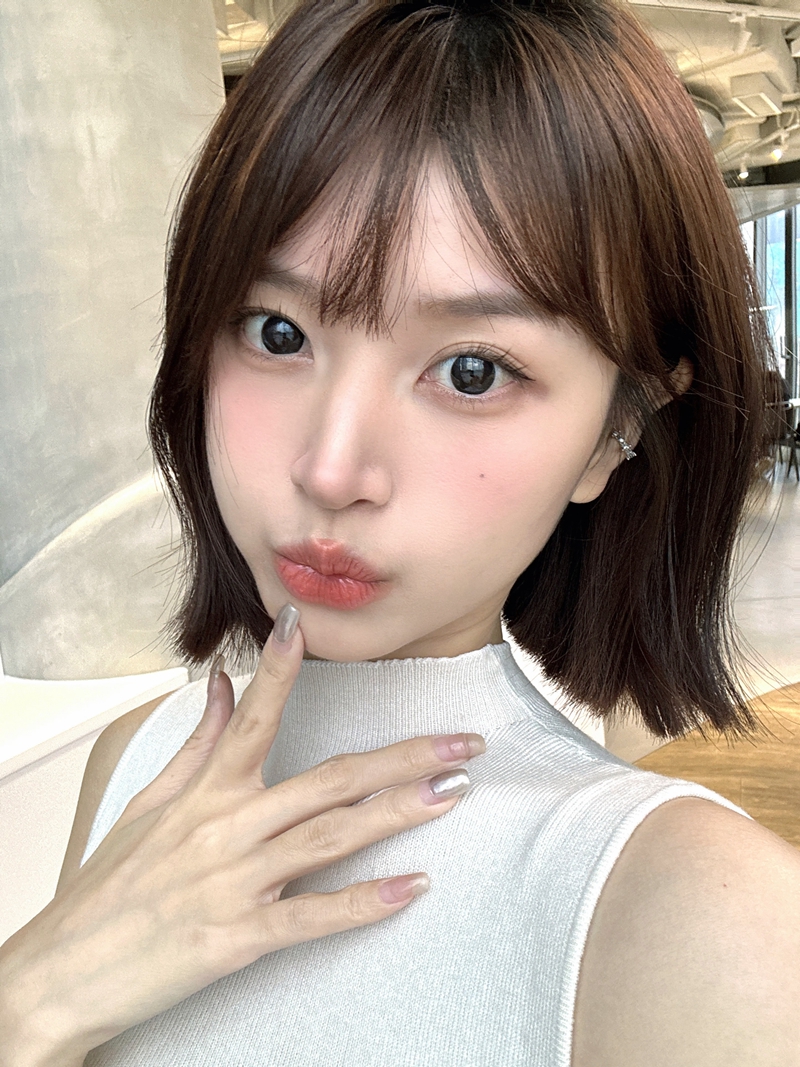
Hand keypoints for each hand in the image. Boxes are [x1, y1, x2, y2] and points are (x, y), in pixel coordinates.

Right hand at [0, 606, 484, 1063]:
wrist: (60, 973)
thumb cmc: (107, 887)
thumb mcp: (147, 803)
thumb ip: (196, 742)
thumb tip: (219, 680)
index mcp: (205, 792)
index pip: (252, 716)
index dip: (280, 667)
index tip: (304, 623)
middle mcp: (225, 827)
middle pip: (329, 780)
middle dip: (402, 757)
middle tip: (462, 742)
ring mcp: (233, 881)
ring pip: (330, 837)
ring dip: (398, 812)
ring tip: (452, 792)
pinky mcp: (236, 937)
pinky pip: (311, 916)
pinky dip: (363, 903)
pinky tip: (412, 886)